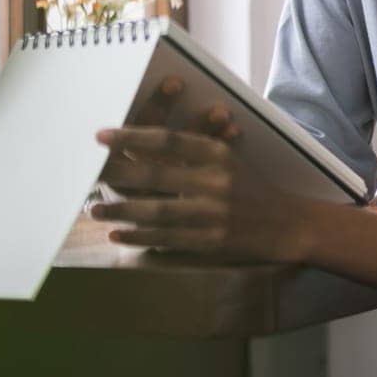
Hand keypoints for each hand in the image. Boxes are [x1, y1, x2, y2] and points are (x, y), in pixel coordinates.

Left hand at [93, 79, 305, 262]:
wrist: (288, 224)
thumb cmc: (251, 187)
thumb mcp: (226, 159)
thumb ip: (191, 152)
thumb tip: (142, 147)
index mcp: (217, 154)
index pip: (168, 140)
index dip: (132, 137)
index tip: (102, 135)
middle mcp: (215, 181)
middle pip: (156, 175)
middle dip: (117, 173)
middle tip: (88, 172)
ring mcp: (213, 214)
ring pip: (157, 212)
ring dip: (121, 212)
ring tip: (94, 211)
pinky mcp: (212, 242)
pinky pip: (168, 239)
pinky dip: (140, 238)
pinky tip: (118, 236)